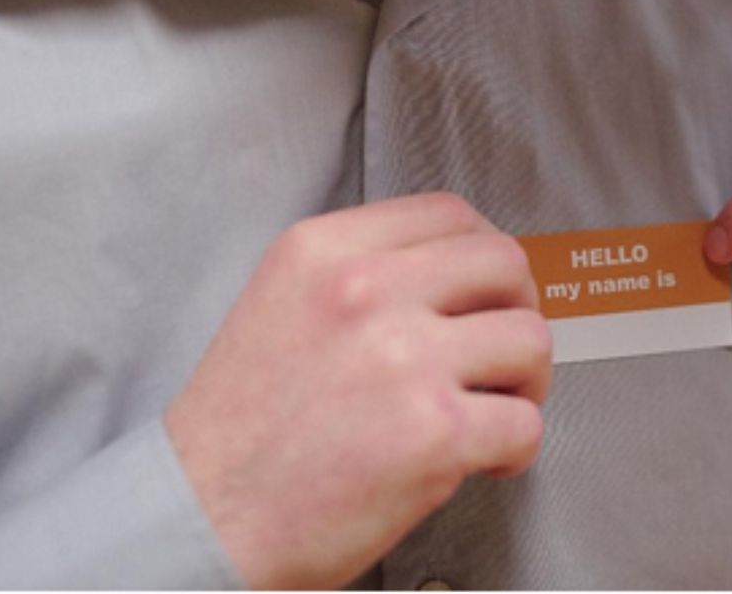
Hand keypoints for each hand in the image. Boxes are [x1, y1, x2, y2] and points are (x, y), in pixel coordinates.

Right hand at [165, 193, 550, 588]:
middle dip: (521, 305)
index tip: (490, 286)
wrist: (201, 518)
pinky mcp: (433, 431)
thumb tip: (455, 273)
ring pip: (529, 338)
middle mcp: (365, 290)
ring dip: (525, 378)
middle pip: (503, 262)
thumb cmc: (242, 425)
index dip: (486, 251)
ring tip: (498, 405)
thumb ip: (362, 269)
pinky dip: (518, 444)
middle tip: (506, 345)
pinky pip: (524, 422)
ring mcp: (403, 358)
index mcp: (326, 249)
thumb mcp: (285, 298)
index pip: (450, 213)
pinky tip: (489, 456)